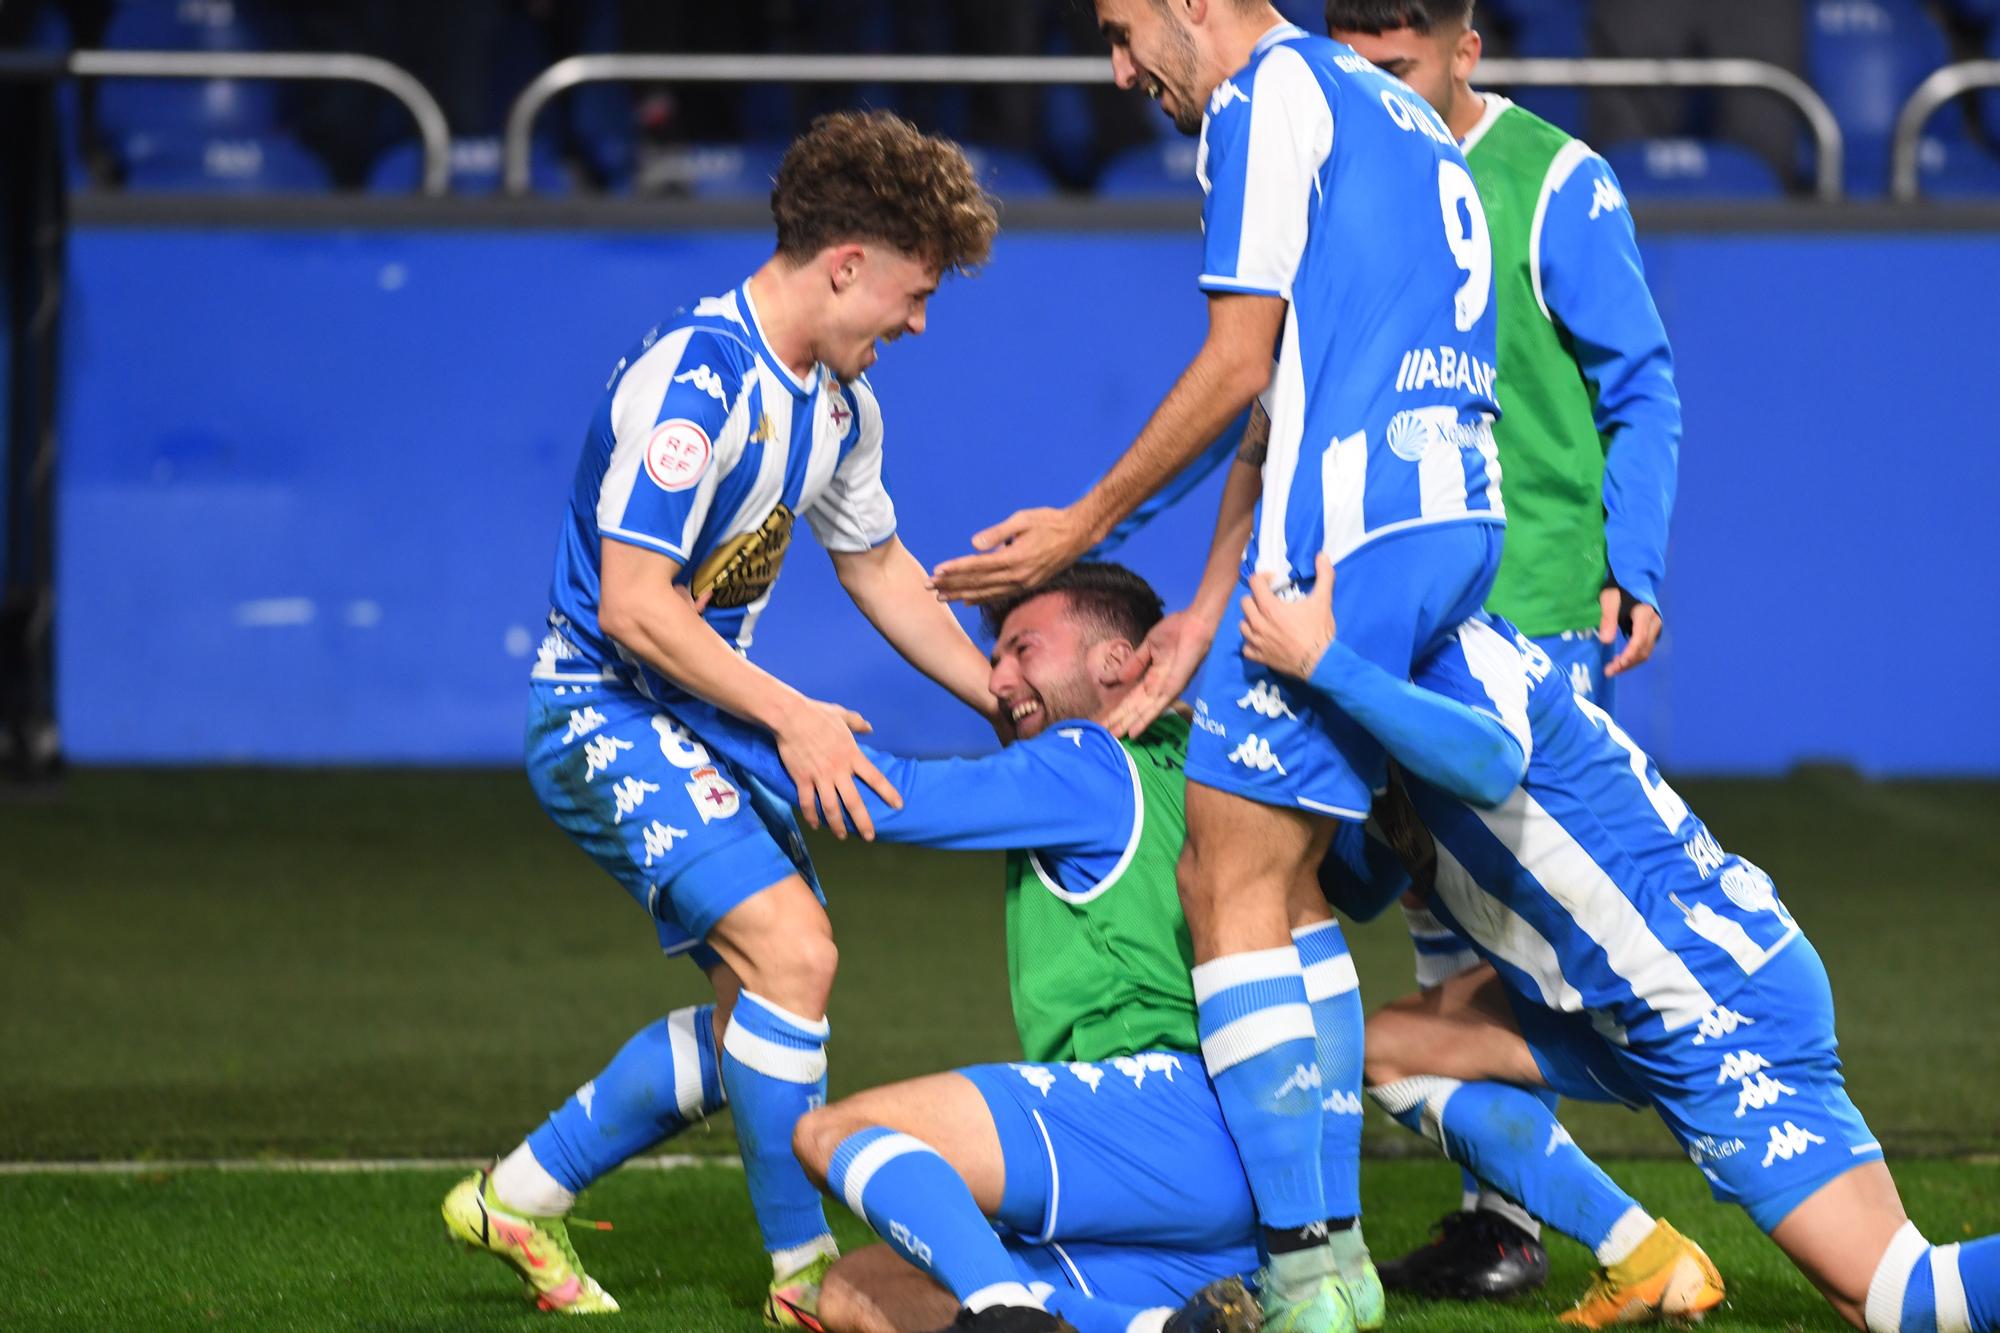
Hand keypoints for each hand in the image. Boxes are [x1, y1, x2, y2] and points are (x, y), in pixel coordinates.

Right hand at [773, 696, 900, 840]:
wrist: (791, 717)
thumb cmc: (817, 714)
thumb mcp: (842, 715)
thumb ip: (857, 723)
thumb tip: (869, 727)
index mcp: (852, 756)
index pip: (875, 778)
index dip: (888, 793)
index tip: (898, 805)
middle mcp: (839, 770)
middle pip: (854, 802)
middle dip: (863, 822)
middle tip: (869, 837)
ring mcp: (820, 777)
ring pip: (831, 808)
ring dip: (837, 825)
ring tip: (842, 836)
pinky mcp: (802, 779)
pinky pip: (807, 803)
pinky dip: (811, 816)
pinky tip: (815, 825)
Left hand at [929, 506, 1090, 604]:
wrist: (1079, 534)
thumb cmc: (1049, 521)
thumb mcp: (1023, 520)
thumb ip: (998, 532)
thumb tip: (974, 543)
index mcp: (1015, 558)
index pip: (978, 566)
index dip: (955, 570)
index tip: (936, 571)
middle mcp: (1018, 576)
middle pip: (978, 583)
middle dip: (951, 585)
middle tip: (928, 587)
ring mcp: (1024, 583)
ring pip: (987, 592)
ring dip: (962, 595)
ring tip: (941, 596)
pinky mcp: (1028, 585)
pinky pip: (1000, 595)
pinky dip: (982, 598)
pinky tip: (967, 600)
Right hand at [1104, 609, 1216, 736]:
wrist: (1194, 623)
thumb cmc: (1176, 631)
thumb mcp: (1148, 647)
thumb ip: (1132, 665)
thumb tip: (1110, 679)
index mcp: (1152, 679)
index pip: (1131, 699)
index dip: (1117, 710)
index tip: (1102, 722)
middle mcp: (1159, 688)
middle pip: (1135, 708)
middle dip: (1119, 721)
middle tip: (1103, 735)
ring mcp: (1167, 689)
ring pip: (1144, 711)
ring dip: (1128, 724)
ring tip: (1114, 737)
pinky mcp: (1175, 687)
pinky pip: (1158, 707)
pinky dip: (1145, 720)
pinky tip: (1134, 731)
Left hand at [1239, 552, 1336, 679]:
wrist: (1320, 663)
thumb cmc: (1319, 631)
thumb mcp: (1323, 600)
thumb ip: (1324, 575)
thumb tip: (1322, 555)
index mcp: (1270, 607)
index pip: (1255, 583)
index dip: (1264, 577)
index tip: (1274, 580)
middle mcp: (1258, 623)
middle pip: (1245, 603)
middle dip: (1256, 598)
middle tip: (1269, 600)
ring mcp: (1256, 641)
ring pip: (1243, 624)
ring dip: (1252, 619)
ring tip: (1264, 619)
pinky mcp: (1258, 657)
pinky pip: (1245, 647)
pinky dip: (1251, 642)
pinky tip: (1262, 640)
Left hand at [1598, 583, 1662, 677]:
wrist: (1633, 581)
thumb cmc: (1619, 588)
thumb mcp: (1609, 599)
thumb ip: (1608, 618)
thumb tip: (1606, 641)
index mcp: (1644, 613)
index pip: (1639, 639)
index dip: (1628, 654)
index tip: (1616, 665)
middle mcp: (1654, 621)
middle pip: (1644, 649)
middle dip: (1627, 663)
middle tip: (1609, 671)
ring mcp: (1655, 627)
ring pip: (1646, 651)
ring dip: (1630, 663)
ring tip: (1612, 669)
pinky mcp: (1652, 631)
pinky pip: (1645, 649)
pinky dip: (1633, 657)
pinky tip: (1620, 661)